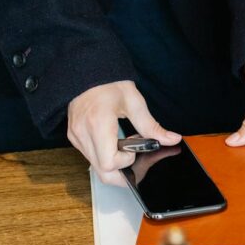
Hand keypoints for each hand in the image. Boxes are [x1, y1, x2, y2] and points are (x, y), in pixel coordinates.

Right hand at [67, 81, 181, 185]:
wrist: (87, 71)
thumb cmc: (109, 83)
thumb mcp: (134, 102)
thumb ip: (152, 125)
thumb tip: (171, 139)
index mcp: (98, 124)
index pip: (110, 163)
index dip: (126, 161)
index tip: (135, 147)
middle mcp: (83, 134)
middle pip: (102, 173)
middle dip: (122, 174)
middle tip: (136, 161)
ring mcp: (76, 137)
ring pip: (96, 167)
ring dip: (114, 163)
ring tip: (124, 145)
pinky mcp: (73, 137)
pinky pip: (90, 157)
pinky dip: (105, 156)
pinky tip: (114, 142)